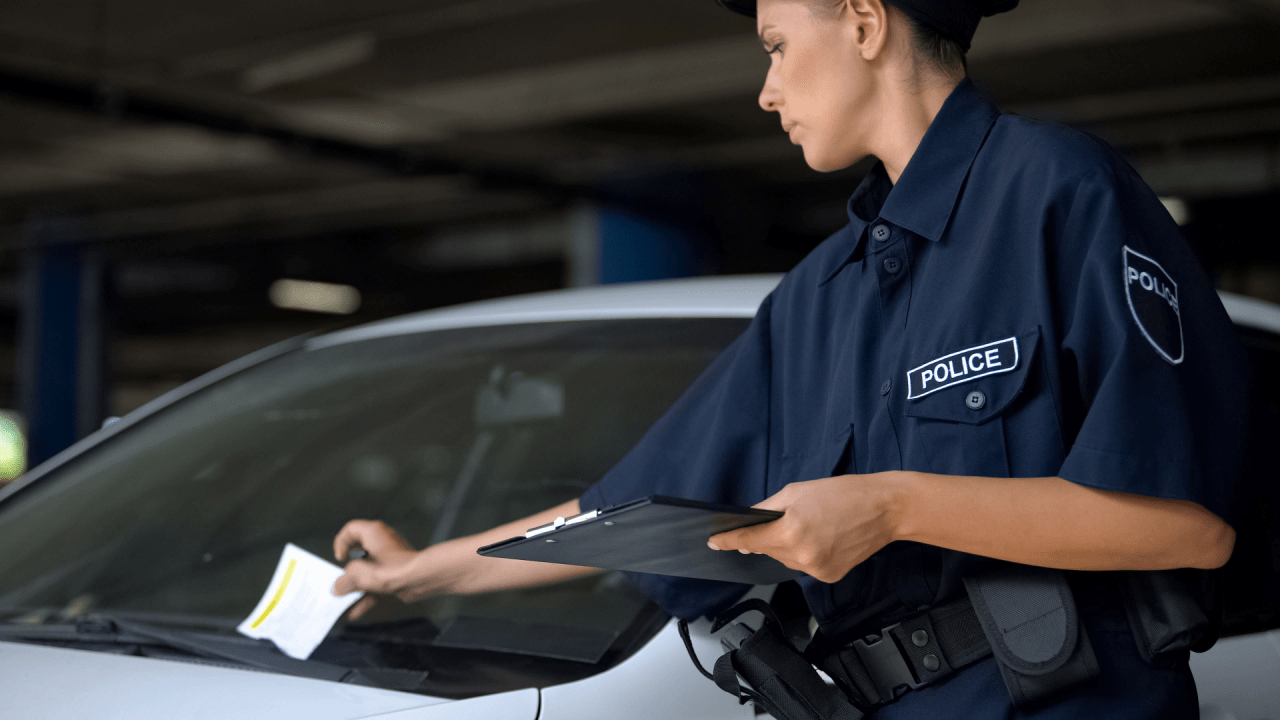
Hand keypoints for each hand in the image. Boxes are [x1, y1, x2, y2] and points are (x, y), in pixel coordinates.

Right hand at [332, 519, 419, 619]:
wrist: (420, 579)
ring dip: (355, 586)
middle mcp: (382, 543)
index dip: (341, 542)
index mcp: (373, 533)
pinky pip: (376, 584)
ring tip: (345, 599)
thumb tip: (337, 587)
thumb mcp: (359, 575)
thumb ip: (343, 581)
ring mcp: (389, 559)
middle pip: (357, 553)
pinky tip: (356, 612)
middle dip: (347, 570)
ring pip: (367, 571)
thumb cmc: (394, 569)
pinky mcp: (395, 574)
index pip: (350, 529)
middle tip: (340, 581)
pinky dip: (366, 596)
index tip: (340, 559)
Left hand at [707, 473, 905, 583]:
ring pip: (785, 559)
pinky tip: (822, 538)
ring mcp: (816, 569)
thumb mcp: (797, 491)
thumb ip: (767, 509)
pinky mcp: (829, 576)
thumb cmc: (844, 494)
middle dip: (770, 535)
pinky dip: (805, 553)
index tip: (714, 542)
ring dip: (787, 544)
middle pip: (768, 550)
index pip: (748, 540)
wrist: (885, 509)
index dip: (728, 541)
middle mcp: (801, 556)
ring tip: (812, 525)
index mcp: (790, 531)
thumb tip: (748, 524)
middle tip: (791, 518)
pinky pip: (804, 566)